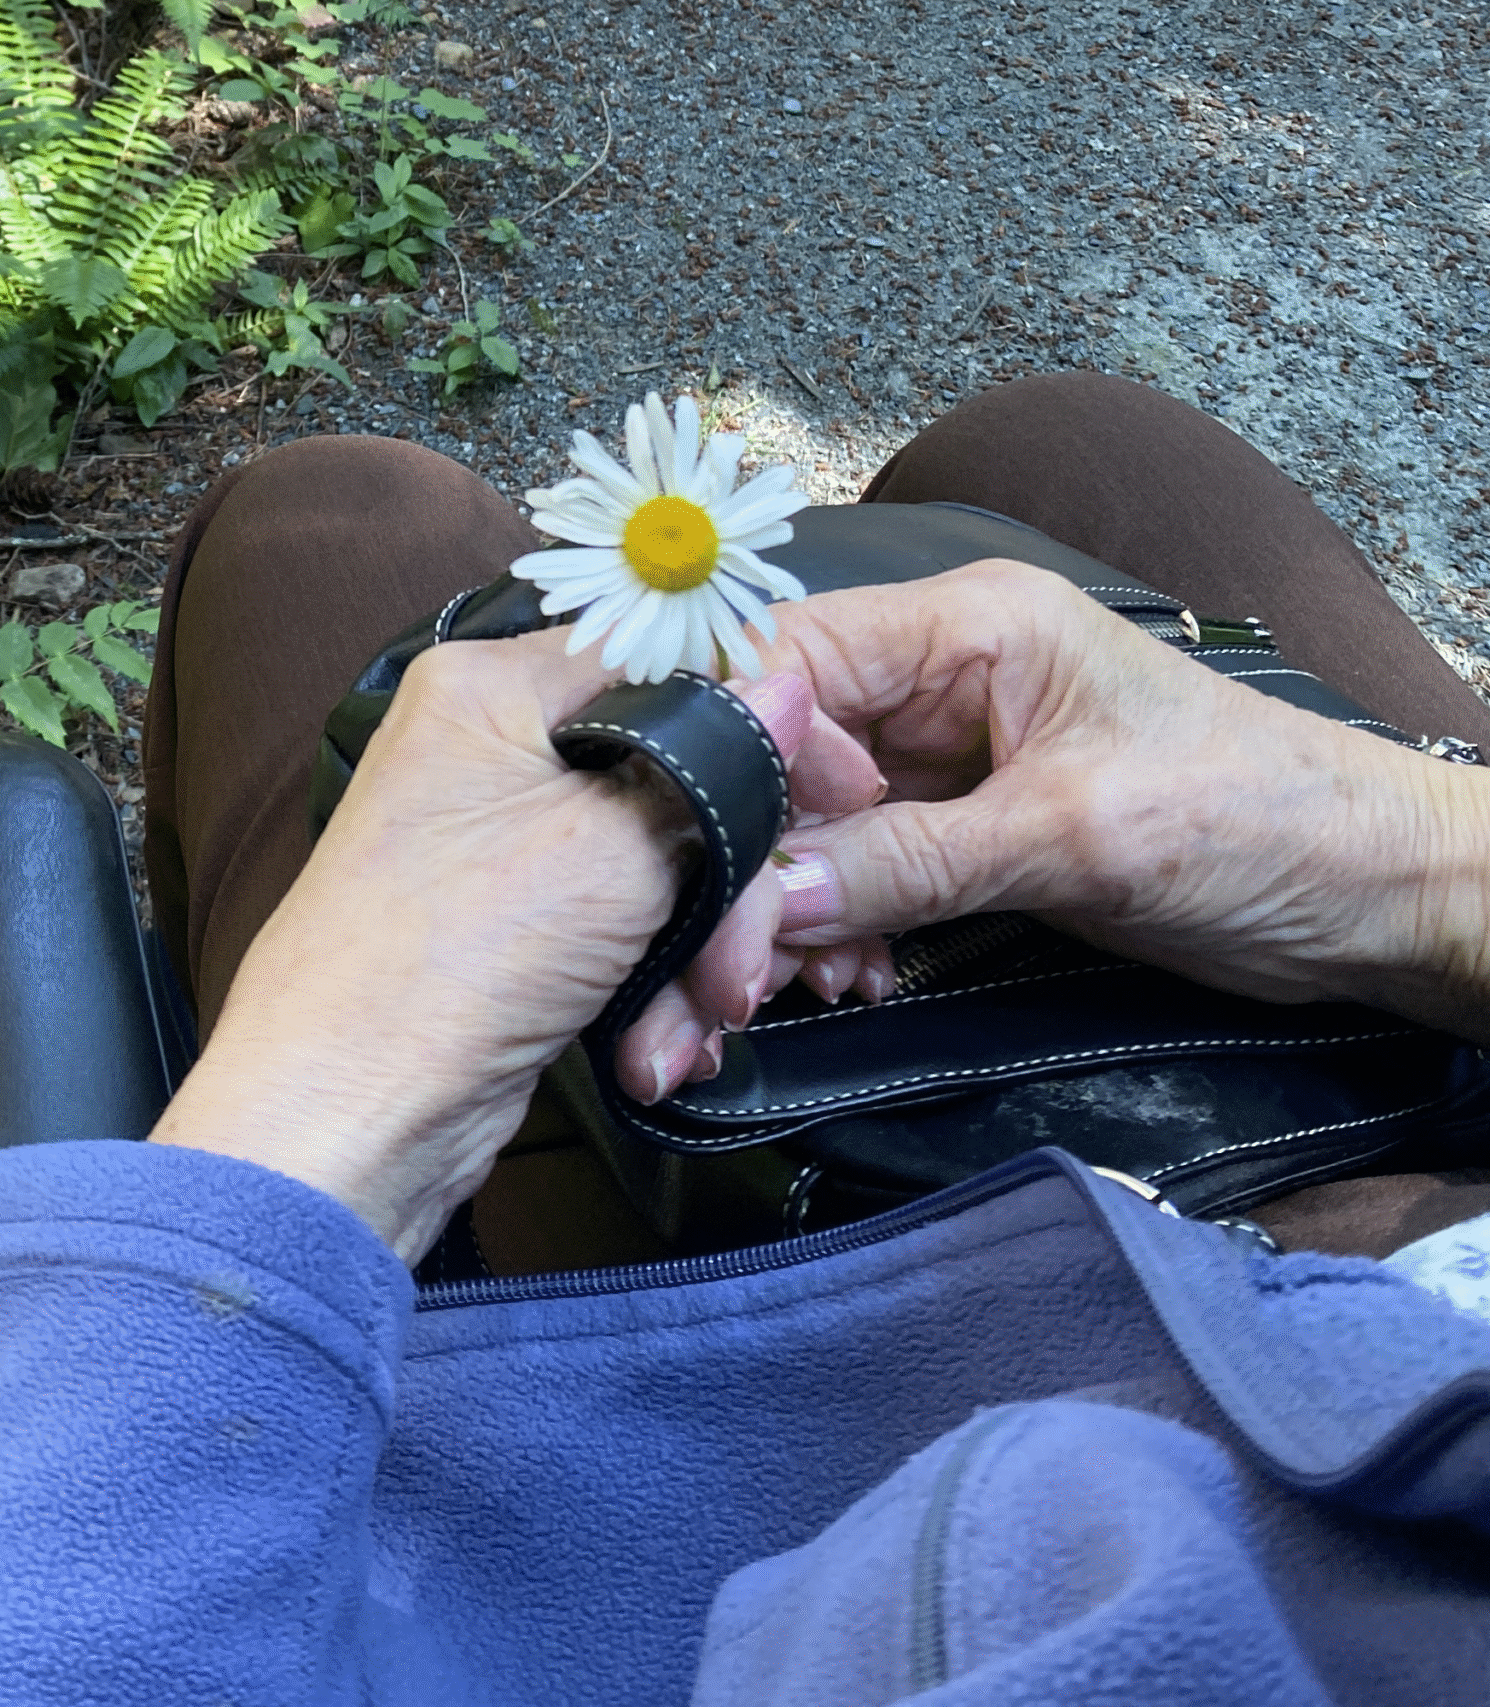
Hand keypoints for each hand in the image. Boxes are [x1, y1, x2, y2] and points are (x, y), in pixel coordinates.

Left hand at [151, 630, 856, 1259]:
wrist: (344, 1122)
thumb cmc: (451, 964)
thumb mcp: (613, 848)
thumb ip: (715, 765)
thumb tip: (789, 684)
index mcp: (489, 685)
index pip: (667, 661)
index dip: (766, 723)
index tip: (848, 789)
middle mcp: (482, 745)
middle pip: (670, 769)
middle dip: (733, 874)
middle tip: (768, 953)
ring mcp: (490, 841)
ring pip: (654, 861)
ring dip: (697, 949)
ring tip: (707, 1018)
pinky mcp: (506, 929)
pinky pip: (618, 928)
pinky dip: (653, 984)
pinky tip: (666, 1046)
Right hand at [747, 559, 1489, 1038]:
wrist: (1375, 898)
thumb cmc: (1263, 822)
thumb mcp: (1075, 839)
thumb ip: (912, 864)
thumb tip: (770, 902)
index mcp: (972, 627)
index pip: (792, 656)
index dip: (743, 751)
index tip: (726, 855)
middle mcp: (942, 681)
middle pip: (783, 753)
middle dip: (751, 862)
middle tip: (730, 969)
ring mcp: (947, 760)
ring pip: (807, 826)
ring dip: (787, 912)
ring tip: (796, 988)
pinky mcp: (961, 832)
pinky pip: (853, 873)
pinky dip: (834, 932)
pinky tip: (851, 976)